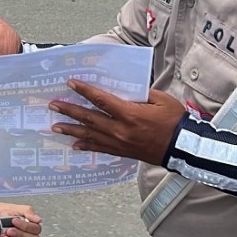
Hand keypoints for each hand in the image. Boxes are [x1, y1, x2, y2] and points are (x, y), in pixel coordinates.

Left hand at [49, 81, 185, 166]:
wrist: (183, 147)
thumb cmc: (174, 121)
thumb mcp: (160, 99)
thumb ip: (141, 93)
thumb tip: (124, 90)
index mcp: (129, 113)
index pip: (101, 100)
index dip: (84, 90)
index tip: (70, 83)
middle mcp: (120, 129)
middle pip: (89, 119)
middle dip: (69, 111)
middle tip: (53, 106)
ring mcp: (120, 143)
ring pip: (90, 136)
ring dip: (71, 130)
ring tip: (55, 127)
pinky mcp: (122, 152)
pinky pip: (100, 149)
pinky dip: (86, 146)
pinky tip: (75, 145)